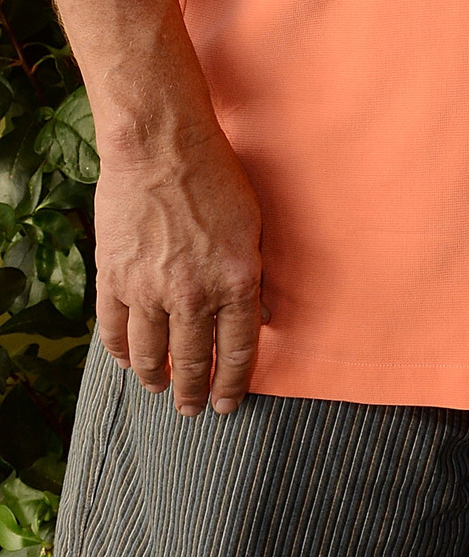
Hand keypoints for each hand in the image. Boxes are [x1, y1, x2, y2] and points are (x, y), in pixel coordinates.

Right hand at [94, 126, 265, 416]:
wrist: (163, 147)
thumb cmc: (217, 177)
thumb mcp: (254, 225)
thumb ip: (256, 274)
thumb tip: (266, 314)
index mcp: (235, 281)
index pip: (236, 351)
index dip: (233, 384)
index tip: (229, 404)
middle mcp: (192, 295)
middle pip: (192, 361)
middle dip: (194, 392)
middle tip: (193, 409)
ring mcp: (149, 290)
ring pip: (151, 354)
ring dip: (156, 378)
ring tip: (159, 389)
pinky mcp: (115, 278)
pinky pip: (114, 331)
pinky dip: (121, 352)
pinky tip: (128, 361)